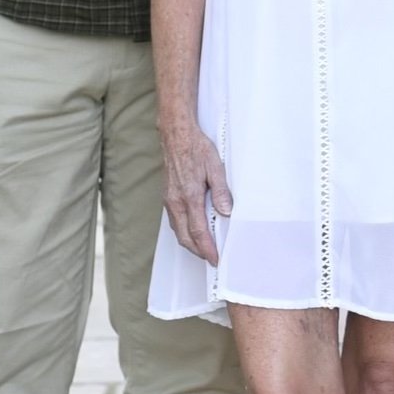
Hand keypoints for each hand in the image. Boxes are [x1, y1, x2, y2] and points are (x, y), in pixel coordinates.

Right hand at [162, 125, 232, 264]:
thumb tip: (226, 212)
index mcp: (189, 196)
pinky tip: (192, 231)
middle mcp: (176, 201)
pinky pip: (174, 221)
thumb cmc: (195, 147)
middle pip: (185, 237)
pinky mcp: (167, 196)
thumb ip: (220, 191)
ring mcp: (169, 200)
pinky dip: (184, 232)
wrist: (176, 135)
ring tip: (204, 248)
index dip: (207, 248)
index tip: (215, 259)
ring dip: (190, 243)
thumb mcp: (215, 166)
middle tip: (211, 258)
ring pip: (178, 231)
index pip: (198, 231)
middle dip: (198, 251)